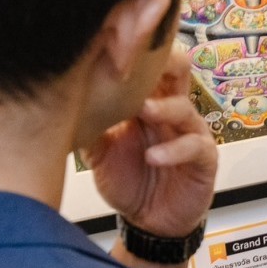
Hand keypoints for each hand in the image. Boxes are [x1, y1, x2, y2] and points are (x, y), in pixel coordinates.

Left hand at [84, 50, 216, 236]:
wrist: (148, 222)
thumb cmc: (129, 181)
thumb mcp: (99, 152)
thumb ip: (88, 126)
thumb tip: (61, 101)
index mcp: (148, 101)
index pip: (150, 64)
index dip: (136, 51)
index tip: (111, 45)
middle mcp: (172, 111)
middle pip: (180, 69)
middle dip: (165, 61)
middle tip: (141, 63)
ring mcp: (191, 133)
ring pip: (184, 107)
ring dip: (163, 108)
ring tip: (143, 111)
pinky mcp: (205, 158)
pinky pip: (195, 147)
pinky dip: (173, 150)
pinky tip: (153, 157)